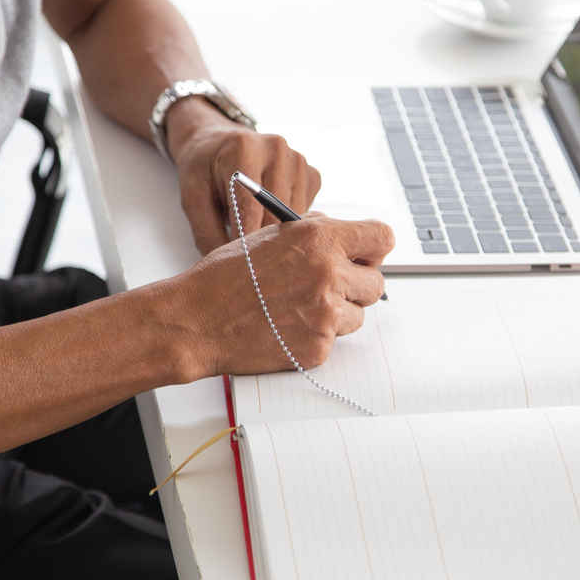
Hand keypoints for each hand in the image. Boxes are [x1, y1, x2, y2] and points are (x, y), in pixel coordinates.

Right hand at [158, 213, 393, 379]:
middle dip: (356, 285)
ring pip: (358, 314)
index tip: (364, 256)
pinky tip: (287, 326)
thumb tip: (345, 237)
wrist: (198, 319)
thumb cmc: (227, 276)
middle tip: (328, 287)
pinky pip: (335, 340)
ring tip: (298, 307)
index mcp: (320, 239)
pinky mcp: (318, 347)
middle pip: (376, 282)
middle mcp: (329, 274)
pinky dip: (317, 335)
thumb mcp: (273, 235)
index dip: (373, 249)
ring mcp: (326, 314)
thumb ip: (315, 232)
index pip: (381, 238)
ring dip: (337, 312)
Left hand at [167, 97, 321, 254]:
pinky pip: (305, 213)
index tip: (240, 267)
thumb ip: (207, 232)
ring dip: (277, 235)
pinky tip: (269, 220)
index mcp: (244, 149)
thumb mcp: (193, 198)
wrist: (218, 143)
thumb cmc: (204, 169)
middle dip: (261, 243)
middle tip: (248, 265)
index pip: (251, 207)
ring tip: (257, 241)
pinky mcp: (311, 174)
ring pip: (294, 218)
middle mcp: (277, 149)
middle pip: (276, 214)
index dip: (245, 241)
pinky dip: (288, 224)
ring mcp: (298, 161)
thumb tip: (230, 269)